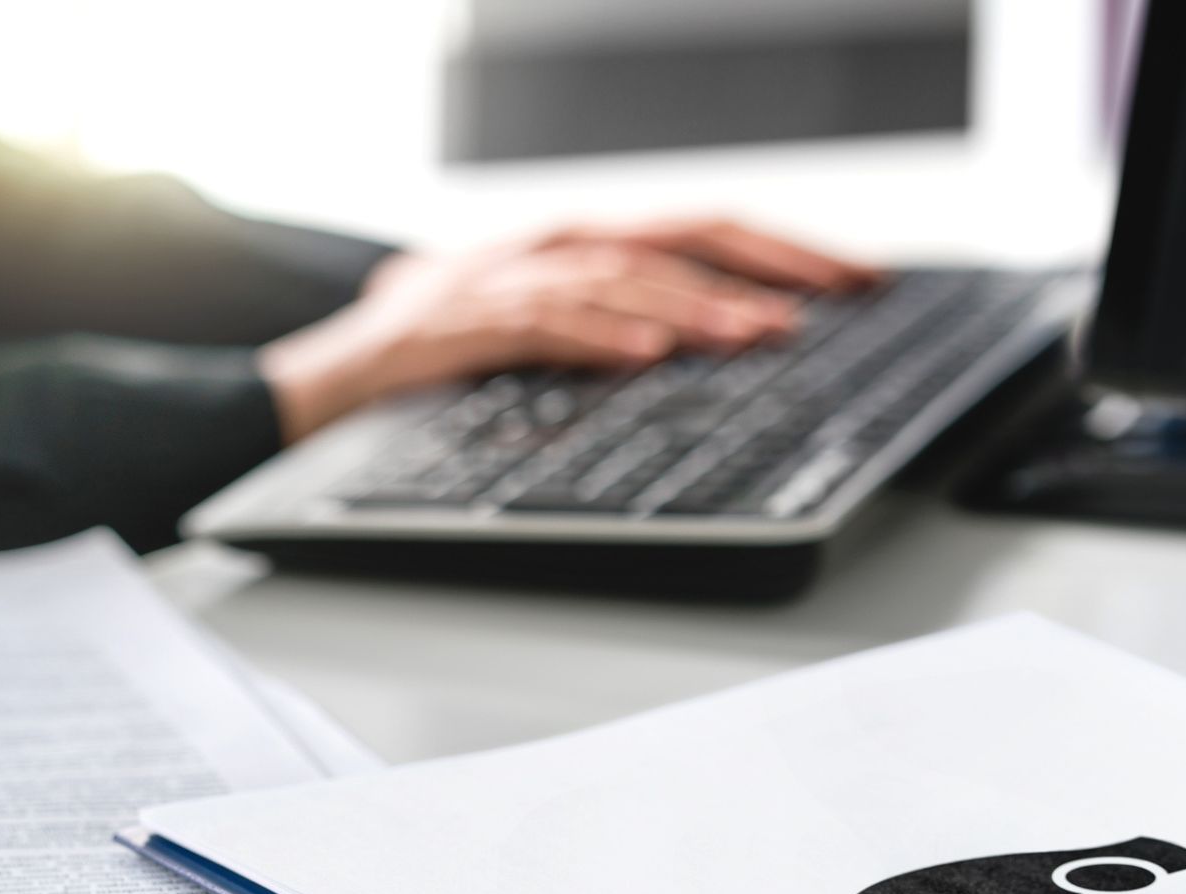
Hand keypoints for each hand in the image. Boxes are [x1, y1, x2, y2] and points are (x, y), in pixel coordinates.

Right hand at [258, 218, 876, 442]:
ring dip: (698, 305)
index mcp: (582, 245)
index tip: (854, 278)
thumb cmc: (444, 350)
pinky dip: (600, 334)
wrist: (331, 371)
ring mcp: (508, 277)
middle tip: (840, 294)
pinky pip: (544, 323)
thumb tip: (712, 336)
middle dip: (768, 262)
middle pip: (681, 236)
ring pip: (622, 277)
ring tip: (758, 335)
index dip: (783, 249)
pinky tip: (648, 351)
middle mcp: (555, 245)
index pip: (701, 231)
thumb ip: (618, 321)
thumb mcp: (544, 325)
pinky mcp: (466, 322)